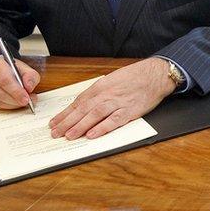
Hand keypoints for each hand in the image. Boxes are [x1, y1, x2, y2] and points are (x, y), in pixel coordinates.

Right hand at [0, 57, 39, 109]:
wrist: (3, 71)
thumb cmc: (14, 70)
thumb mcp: (26, 69)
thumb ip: (30, 76)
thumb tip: (29, 87)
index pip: (4, 79)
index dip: (16, 91)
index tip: (26, 97)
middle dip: (15, 99)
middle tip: (26, 101)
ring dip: (12, 103)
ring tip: (23, 102)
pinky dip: (7, 106)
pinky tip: (16, 104)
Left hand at [49, 57, 176, 139]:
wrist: (155, 75)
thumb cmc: (135, 77)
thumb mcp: (112, 80)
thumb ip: (98, 92)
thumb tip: (84, 105)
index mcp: (101, 86)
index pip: (78, 102)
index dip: (65, 113)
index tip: (54, 122)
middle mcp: (106, 94)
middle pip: (83, 109)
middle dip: (67, 122)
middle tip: (55, 133)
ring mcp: (118, 102)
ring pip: (94, 115)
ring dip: (80, 126)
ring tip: (68, 135)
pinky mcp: (129, 111)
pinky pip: (113, 121)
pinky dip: (102, 128)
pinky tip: (92, 135)